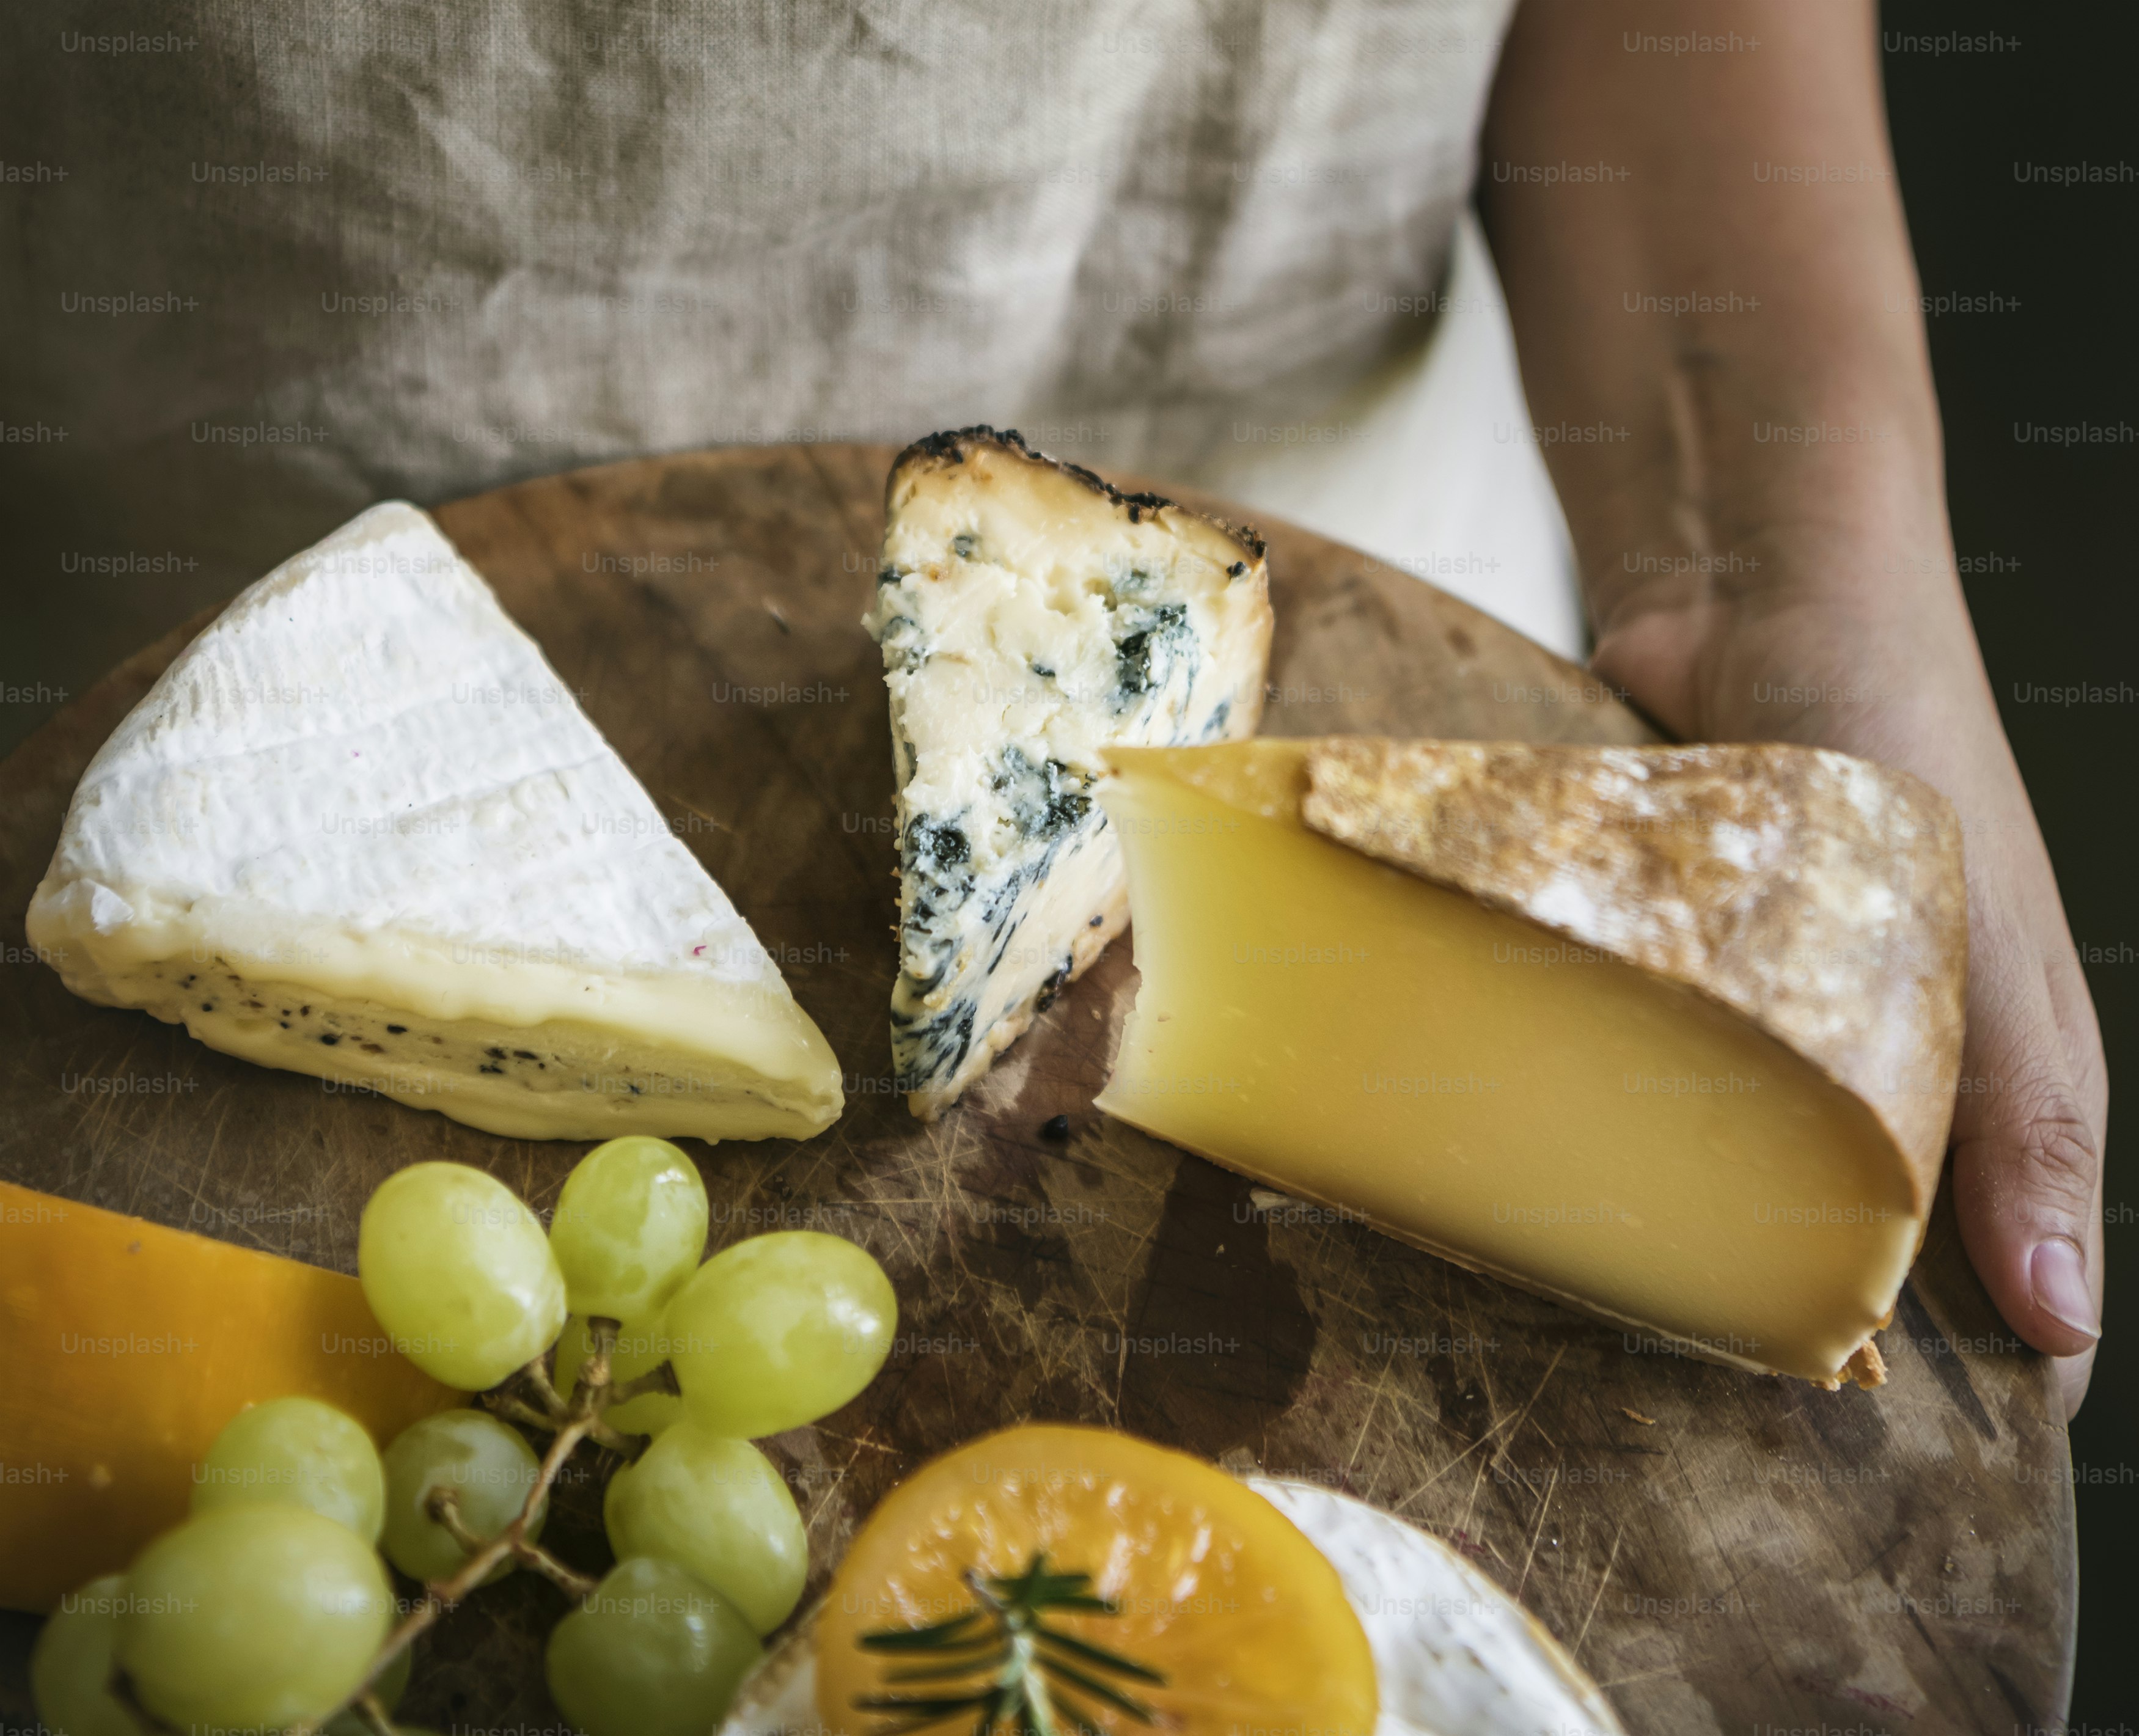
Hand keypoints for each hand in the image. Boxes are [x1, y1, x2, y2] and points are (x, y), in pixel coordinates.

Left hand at [1592, 553, 2106, 1415]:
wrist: (1755, 589)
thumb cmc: (1902, 728)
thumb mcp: (1991, 928)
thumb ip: (2024, 1112)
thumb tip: (2070, 1320)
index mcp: (1996, 1083)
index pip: (2008, 1302)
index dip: (1960, 1410)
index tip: (1870, 1507)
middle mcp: (1884, 1072)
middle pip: (1858, 1262)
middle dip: (1798, 1350)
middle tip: (1697, 1449)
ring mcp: (1770, 1029)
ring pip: (1735, 1188)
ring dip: (1684, 1260)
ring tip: (1601, 1356)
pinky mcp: (1667, 980)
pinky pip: (1638, 1088)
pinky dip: (1604, 1146)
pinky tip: (1537, 1211)